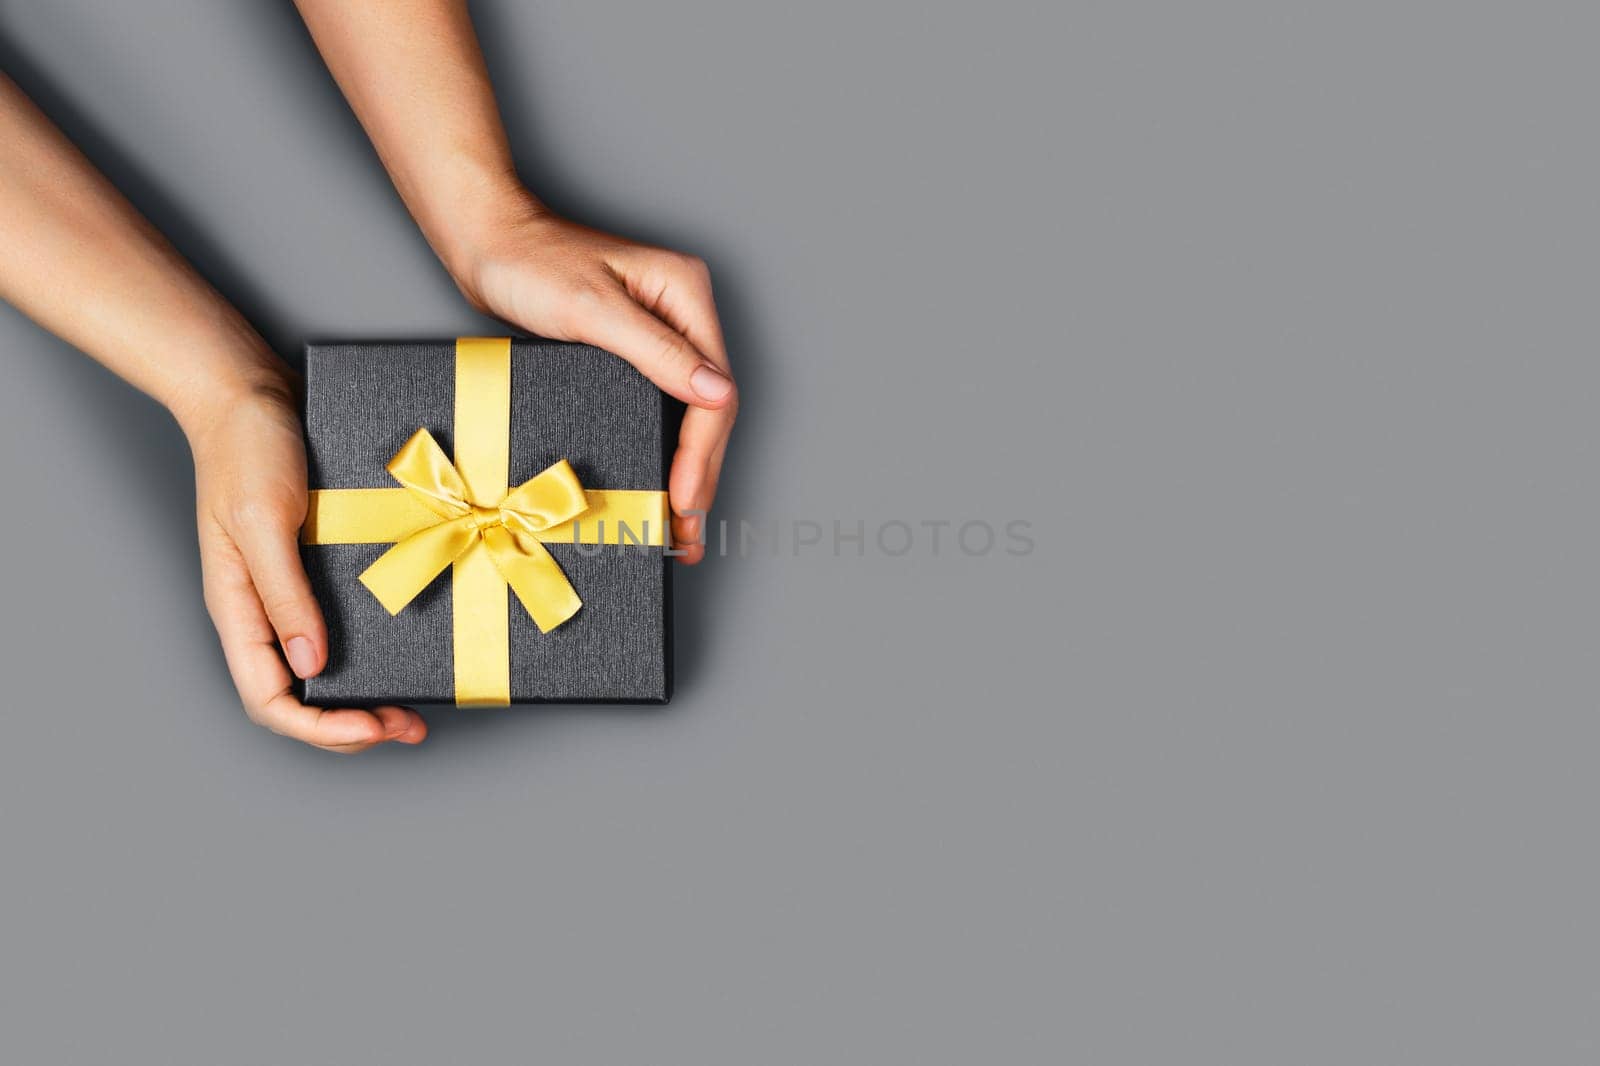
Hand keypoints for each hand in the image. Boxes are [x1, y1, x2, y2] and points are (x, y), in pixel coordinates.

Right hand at [186, 376, 427, 751]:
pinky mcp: (317, 565)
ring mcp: (290, 590)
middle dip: (352, 724)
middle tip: (411, 725)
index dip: (320, 727)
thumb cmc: (246, 447)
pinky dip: (375, 647)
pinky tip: (409, 646)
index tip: (376, 727)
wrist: (250, 390)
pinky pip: (344, 624)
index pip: (268, 700)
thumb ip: (284, 593)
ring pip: (325, 667)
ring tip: (415, 703)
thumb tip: (312, 662)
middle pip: (300, 696)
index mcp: (239, 609)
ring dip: (368, 692)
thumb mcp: (264, 520)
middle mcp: (263, 610)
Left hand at [447, 195, 736, 562]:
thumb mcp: (593, 310)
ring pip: (688, 413)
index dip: (702, 452)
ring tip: (678, 526)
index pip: (714, 389)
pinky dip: (661, 448)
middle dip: (699, 473)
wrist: (483, 244)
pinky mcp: (634, 349)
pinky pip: (659, 406)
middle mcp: (683, 313)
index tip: (683, 499)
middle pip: (708, 408)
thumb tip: (717, 394)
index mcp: (685, 294)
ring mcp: (661, 332)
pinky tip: (656, 483)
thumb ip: (658, 352)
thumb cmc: (529, 263)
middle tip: (686, 533)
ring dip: (686, 469)